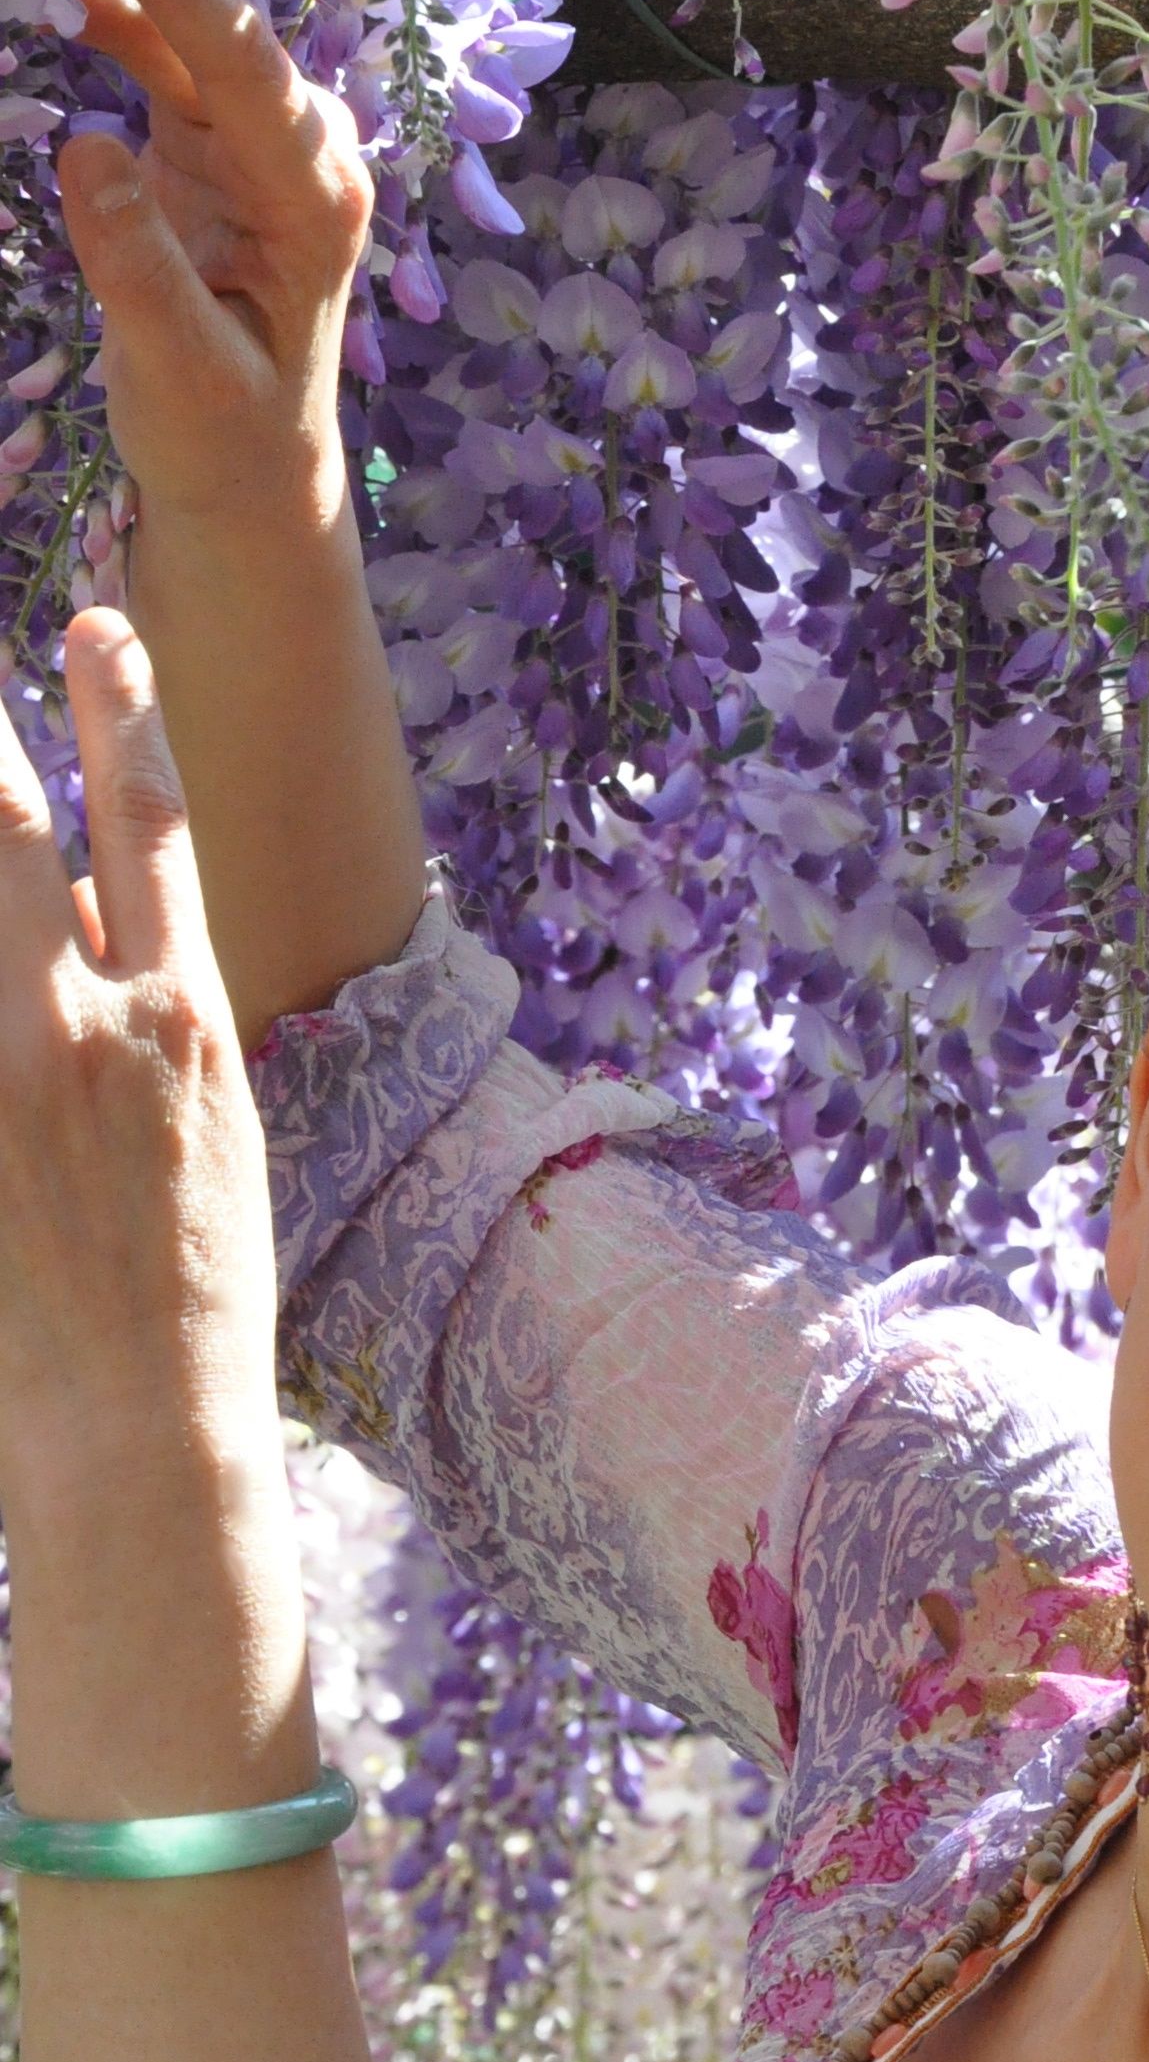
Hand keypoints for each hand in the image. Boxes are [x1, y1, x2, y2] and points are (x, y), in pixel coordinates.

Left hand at [0, 611, 279, 1518]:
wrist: (137, 1436)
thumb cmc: (189, 1297)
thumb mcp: (214, 1131)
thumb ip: (149, 1015)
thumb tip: (99, 927)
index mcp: (186, 1020)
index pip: (152, 817)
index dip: (123, 707)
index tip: (95, 626)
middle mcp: (88, 1024)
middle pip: (9, 824)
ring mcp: (5, 1073)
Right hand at [46, 0, 371, 537]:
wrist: (248, 477)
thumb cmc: (227, 439)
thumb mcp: (181, 375)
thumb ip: (140, 270)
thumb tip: (89, 146)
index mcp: (318, 204)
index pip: (247, 71)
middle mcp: (303, 159)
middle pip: (222, 37)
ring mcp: (260, 150)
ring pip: (188, 41)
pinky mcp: (214, 152)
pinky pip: (163, 65)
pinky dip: (111, 25)